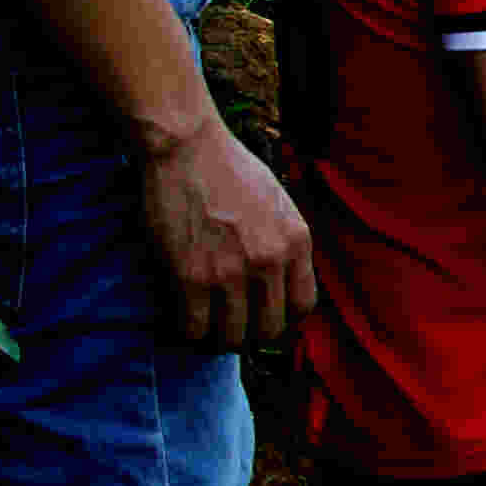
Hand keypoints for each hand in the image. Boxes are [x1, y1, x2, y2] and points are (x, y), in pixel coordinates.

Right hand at [141, 117, 316, 349]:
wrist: (186, 146)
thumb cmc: (228, 169)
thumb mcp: (279, 203)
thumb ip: (284, 242)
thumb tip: (281, 280)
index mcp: (297, 242)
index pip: (304, 306)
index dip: (283, 317)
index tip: (263, 315)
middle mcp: (271, 261)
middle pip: (269, 329)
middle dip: (249, 333)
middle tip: (230, 326)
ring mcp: (232, 271)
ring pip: (232, 337)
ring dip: (217, 339)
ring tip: (205, 328)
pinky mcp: (192, 276)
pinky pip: (195, 328)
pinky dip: (188, 332)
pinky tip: (182, 319)